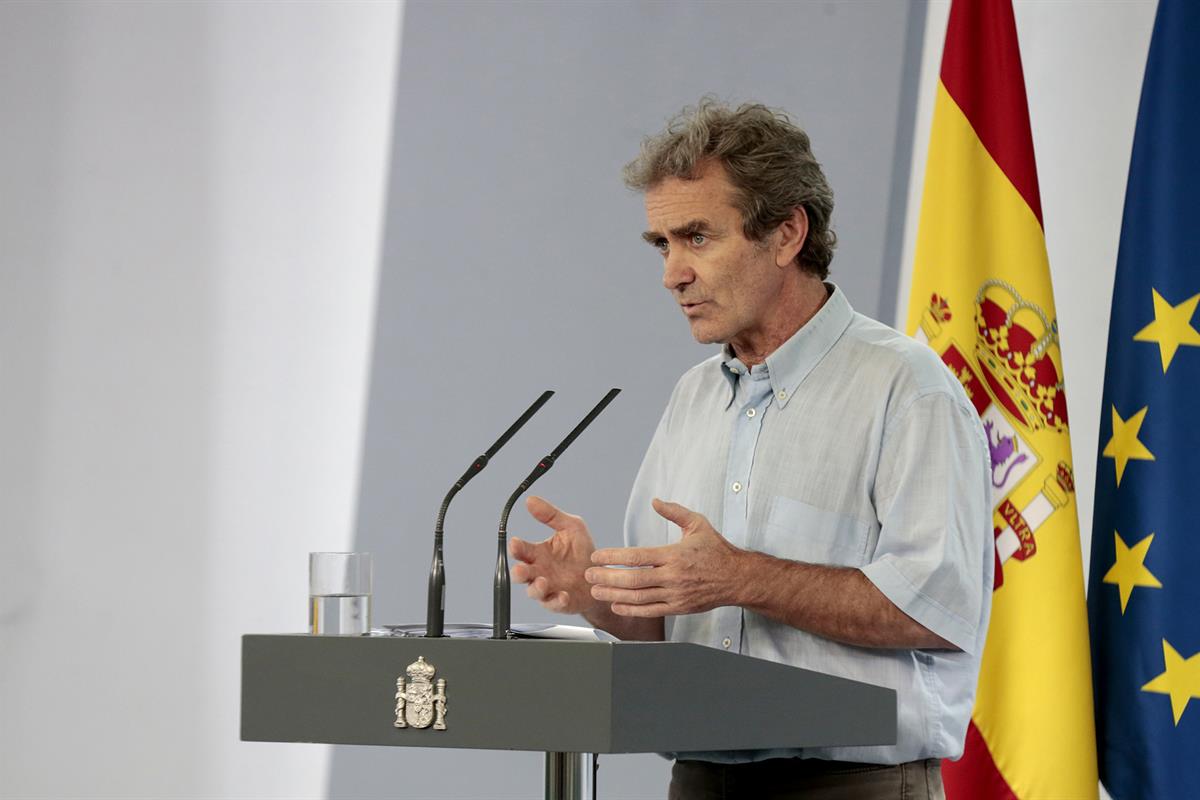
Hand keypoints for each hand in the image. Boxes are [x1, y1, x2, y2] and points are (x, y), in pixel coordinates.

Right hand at [510, 496, 598, 614]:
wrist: (601, 575)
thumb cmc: (583, 551)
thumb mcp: (571, 527)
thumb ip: (551, 515)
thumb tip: (531, 500)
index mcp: (538, 553)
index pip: (521, 549)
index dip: (516, 547)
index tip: (515, 543)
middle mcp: (539, 571)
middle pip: (520, 573)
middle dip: (518, 571)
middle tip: (521, 569)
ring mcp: (548, 588)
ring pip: (533, 591)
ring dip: (536, 588)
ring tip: (543, 582)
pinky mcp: (559, 602)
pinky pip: (553, 604)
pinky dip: (557, 601)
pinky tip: (564, 596)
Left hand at [585, 499, 744, 616]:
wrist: (737, 578)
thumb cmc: (716, 550)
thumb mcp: (698, 524)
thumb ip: (674, 511)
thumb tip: (655, 501)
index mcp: (674, 554)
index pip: (636, 556)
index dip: (613, 557)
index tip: (597, 556)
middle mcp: (673, 576)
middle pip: (632, 579)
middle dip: (606, 577)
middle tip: (589, 575)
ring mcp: (675, 594)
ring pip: (638, 597)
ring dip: (613, 594)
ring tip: (596, 590)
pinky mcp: (679, 608)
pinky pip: (650, 611)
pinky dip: (631, 610)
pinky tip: (616, 605)